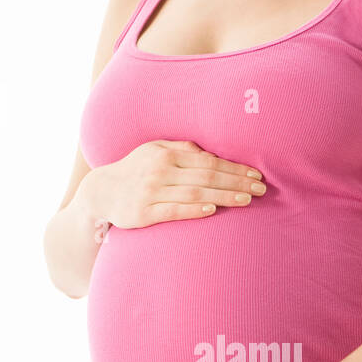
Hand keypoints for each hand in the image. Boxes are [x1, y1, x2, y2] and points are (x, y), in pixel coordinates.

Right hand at [82, 140, 265, 231]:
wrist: (100, 192)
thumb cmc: (134, 170)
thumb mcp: (153, 150)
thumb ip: (181, 149)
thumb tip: (210, 151)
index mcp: (165, 154)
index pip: (208, 161)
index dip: (234, 168)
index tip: (256, 174)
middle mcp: (159, 170)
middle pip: (206, 175)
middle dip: (236, 182)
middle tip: (261, 189)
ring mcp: (151, 192)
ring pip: (195, 192)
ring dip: (223, 195)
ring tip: (247, 200)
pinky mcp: (143, 213)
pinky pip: (173, 210)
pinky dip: (194, 209)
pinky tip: (212, 209)